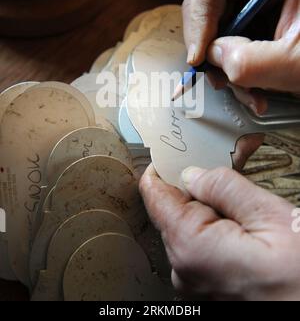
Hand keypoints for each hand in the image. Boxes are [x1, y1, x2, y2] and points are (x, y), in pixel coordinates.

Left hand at [140, 164, 299, 300]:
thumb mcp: (270, 218)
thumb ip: (225, 189)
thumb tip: (193, 174)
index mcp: (190, 247)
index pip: (155, 193)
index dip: (169, 164)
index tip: (185, 148)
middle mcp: (184, 267)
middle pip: (176, 206)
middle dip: (203, 181)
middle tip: (235, 159)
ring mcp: (195, 278)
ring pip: (192, 222)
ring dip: (216, 202)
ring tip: (248, 194)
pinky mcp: (209, 283)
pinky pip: (204, 241)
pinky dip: (221, 224)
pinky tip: (245, 219)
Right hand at [183, 0, 299, 114]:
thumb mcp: (298, 61)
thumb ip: (250, 62)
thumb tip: (211, 58)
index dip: (198, 18)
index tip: (199, 57)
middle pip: (210, 7)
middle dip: (212, 49)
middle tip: (219, 80)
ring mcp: (261, 8)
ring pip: (220, 33)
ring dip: (227, 70)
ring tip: (249, 96)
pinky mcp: (262, 28)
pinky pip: (234, 47)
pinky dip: (239, 74)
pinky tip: (257, 94)